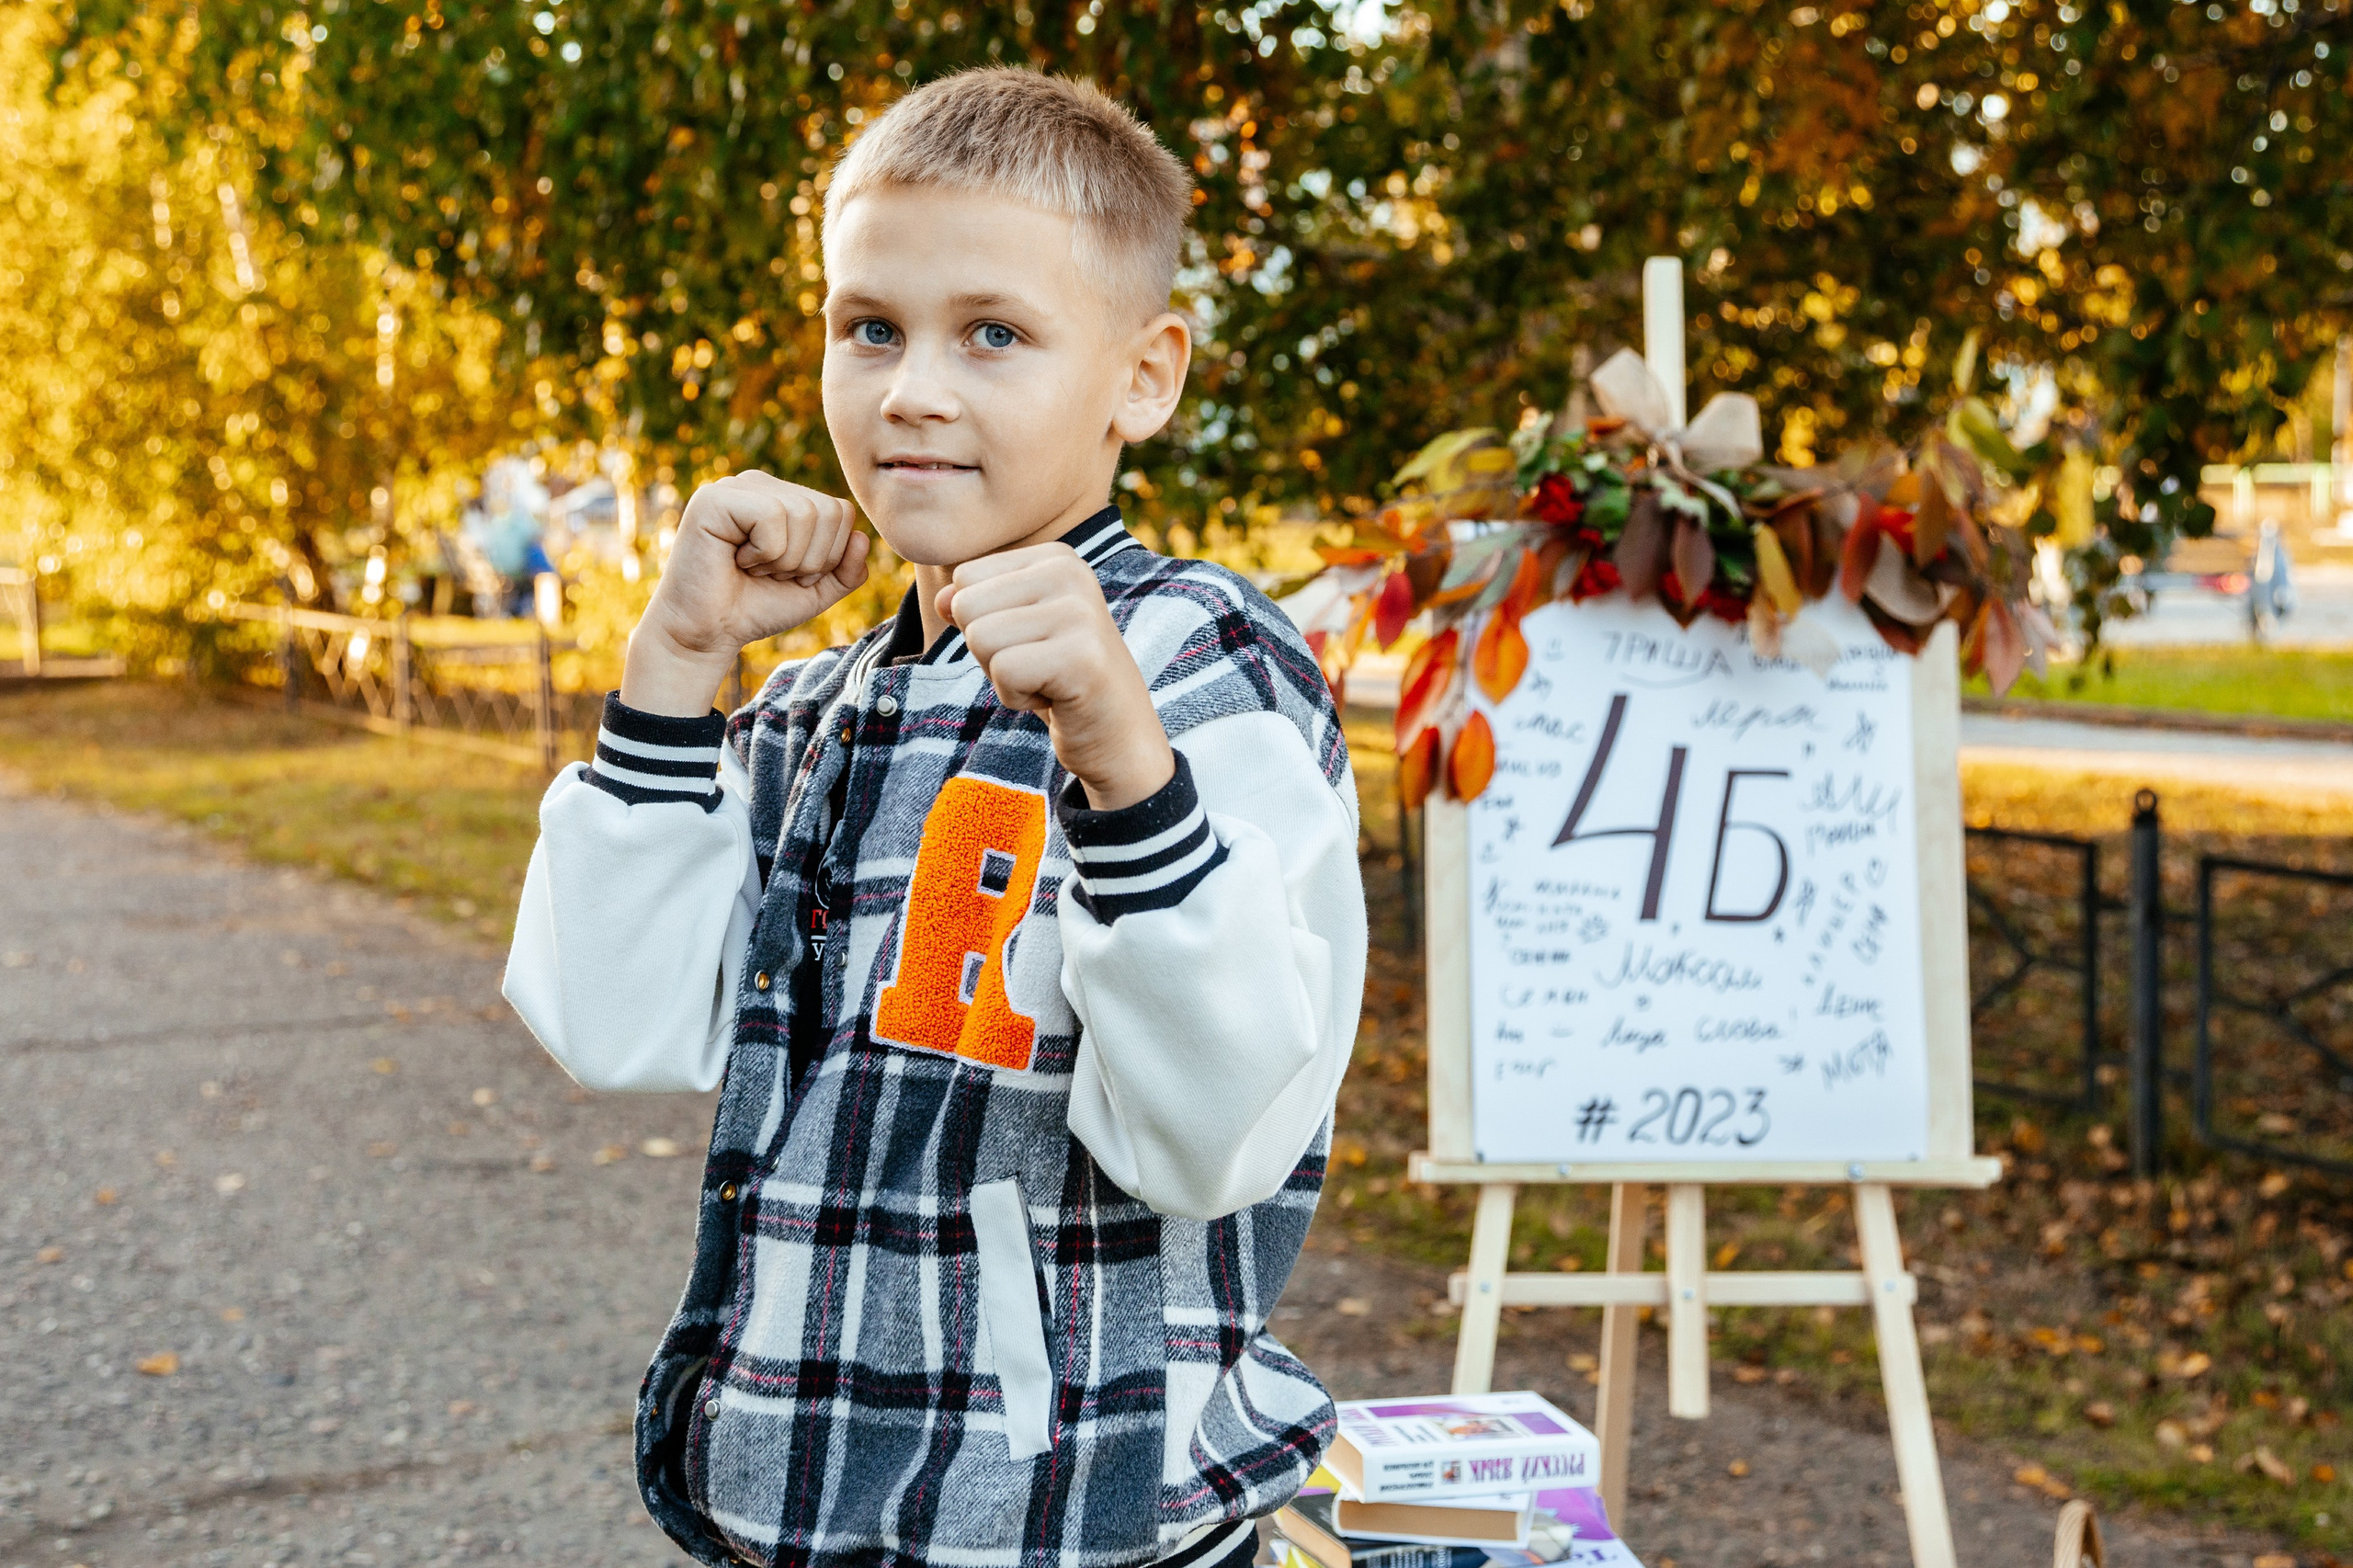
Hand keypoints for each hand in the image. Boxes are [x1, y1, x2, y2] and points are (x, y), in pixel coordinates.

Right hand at [623, 472, 870, 715]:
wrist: (707, 634)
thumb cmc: (755, 608)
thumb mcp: (815, 592)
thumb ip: (847, 570)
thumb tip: (861, 537)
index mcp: (785, 498)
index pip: (841, 512)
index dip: (827, 557)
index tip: (789, 575)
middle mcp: (762, 485)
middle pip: (827, 511)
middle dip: (808, 560)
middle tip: (769, 574)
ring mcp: (737, 487)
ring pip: (804, 513)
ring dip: (784, 560)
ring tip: (752, 568)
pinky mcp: (715, 498)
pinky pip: (771, 518)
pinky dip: (763, 553)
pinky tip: (736, 560)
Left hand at [938, 545, 1174, 810]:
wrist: (1118, 736)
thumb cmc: (1059, 682)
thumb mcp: (1013, 633)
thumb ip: (975, 606)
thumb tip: (942, 599)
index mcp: (1056, 558)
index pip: (965, 578)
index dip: (984, 622)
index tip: (1031, 643)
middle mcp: (1072, 573)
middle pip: (967, 605)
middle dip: (988, 651)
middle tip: (1037, 667)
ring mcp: (1080, 613)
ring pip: (980, 638)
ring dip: (1002, 676)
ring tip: (1046, 681)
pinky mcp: (1081, 656)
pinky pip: (1003, 671)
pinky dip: (1016, 698)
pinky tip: (1054, 698)